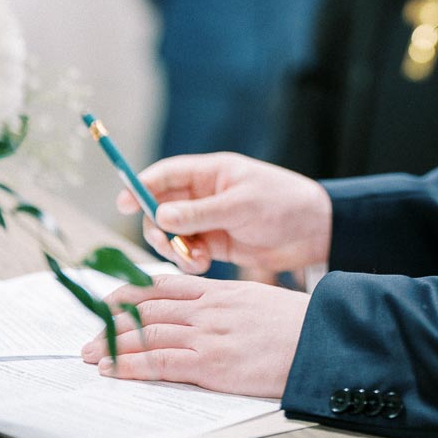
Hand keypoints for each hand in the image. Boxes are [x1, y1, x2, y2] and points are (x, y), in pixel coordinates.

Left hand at [81, 271, 309, 397]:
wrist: (320, 339)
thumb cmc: (295, 325)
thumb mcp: (257, 300)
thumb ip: (226, 303)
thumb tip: (206, 309)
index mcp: (219, 291)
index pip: (164, 287)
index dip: (131, 293)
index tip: (109, 301)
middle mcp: (208, 308)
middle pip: (148, 310)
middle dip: (112, 321)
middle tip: (87, 331)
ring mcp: (208, 334)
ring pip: (148, 334)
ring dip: (112, 343)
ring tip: (89, 352)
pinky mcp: (212, 363)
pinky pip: (161, 362)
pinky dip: (131, 365)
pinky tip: (112, 369)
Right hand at [117, 152, 331, 275]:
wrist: (315, 231)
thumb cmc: (283, 204)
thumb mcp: (241, 205)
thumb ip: (200, 212)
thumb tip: (160, 214)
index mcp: (211, 172)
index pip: (165, 175)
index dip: (140, 186)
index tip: (123, 203)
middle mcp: (205, 194)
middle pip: (161, 208)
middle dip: (158, 227)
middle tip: (167, 243)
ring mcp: (209, 219)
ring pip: (172, 233)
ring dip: (174, 248)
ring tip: (195, 259)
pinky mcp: (216, 243)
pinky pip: (188, 252)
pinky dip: (188, 261)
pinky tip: (204, 265)